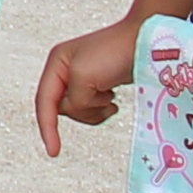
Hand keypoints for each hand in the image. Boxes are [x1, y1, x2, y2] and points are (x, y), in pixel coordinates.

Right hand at [32, 18, 139, 154]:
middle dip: (83, 109)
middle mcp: (66, 70)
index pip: (44, 102)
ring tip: (110, 97)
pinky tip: (114, 99)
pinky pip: (95, 108)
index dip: (47, 127)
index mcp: (56, 63)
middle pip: (63, 108)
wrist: (148, 41)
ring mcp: (84, 78)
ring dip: (95, 110)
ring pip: (80, 110)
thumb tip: (80, 110)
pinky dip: (104, 109)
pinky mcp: (101, 84)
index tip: (54, 151)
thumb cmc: (116, 52)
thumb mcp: (84, 77)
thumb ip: (74, 100)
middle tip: (101, 98)